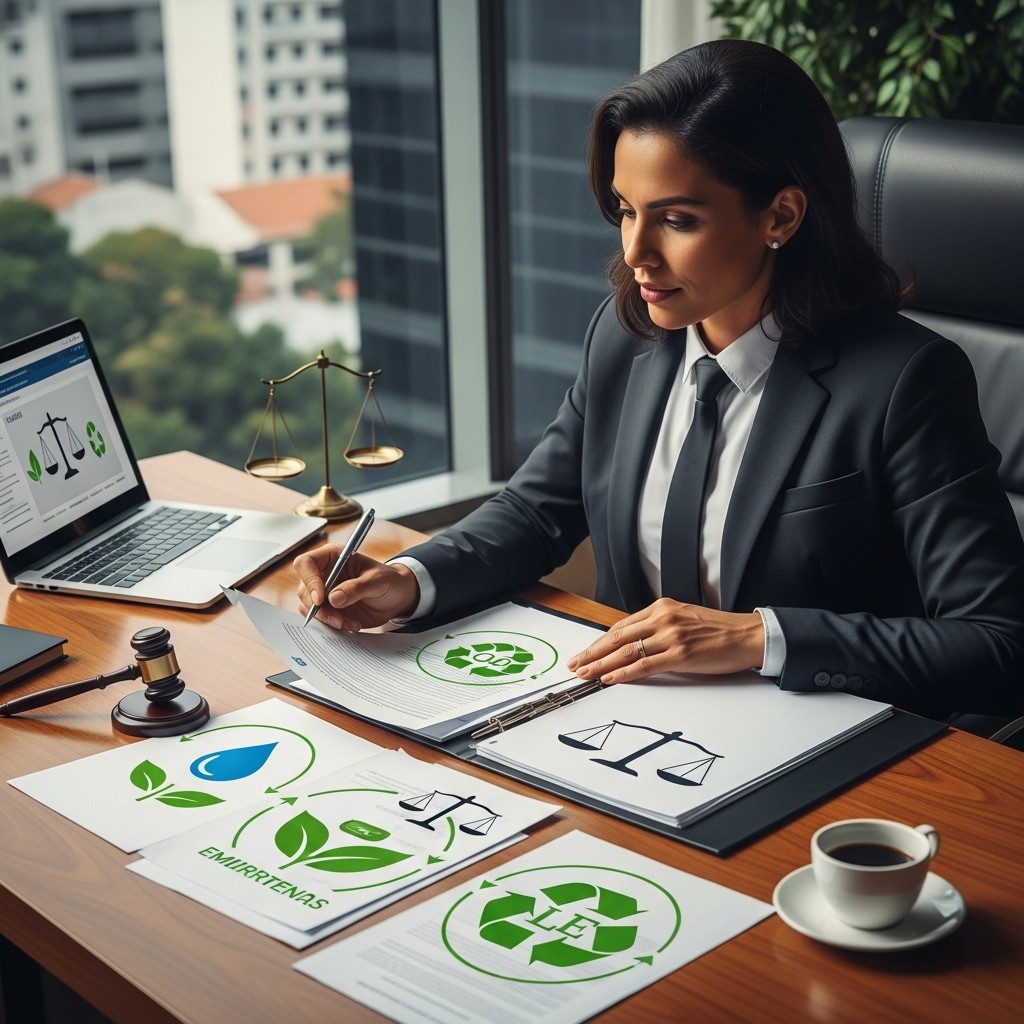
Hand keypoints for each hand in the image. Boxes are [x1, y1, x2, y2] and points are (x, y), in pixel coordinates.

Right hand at [293, 545, 418, 630]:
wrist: (397, 598)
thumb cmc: (389, 581)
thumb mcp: (377, 581)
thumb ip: (356, 588)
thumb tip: (333, 599)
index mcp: (332, 557)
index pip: (306, 564)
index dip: (309, 581)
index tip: (320, 599)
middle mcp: (324, 574)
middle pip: (304, 590)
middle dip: (319, 608)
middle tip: (337, 619)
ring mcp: (325, 593)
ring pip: (310, 608)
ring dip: (327, 619)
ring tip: (349, 623)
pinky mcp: (330, 609)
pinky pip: (321, 620)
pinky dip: (334, 626)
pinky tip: (352, 625)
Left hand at [566, 598, 764, 682]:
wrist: (748, 635)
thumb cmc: (718, 631)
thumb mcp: (683, 620)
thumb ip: (658, 628)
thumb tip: (634, 645)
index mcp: (661, 608)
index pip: (621, 627)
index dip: (599, 641)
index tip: (585, 653)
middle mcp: (662, 618)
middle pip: (617, 638)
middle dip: (592, 653)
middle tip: (574, 665)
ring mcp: (670, 636)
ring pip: (626, 652)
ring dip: (601, 665)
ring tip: (585, 675)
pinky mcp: (680, 655)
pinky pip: (644, 665)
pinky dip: (623, 673)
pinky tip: (609, 679)